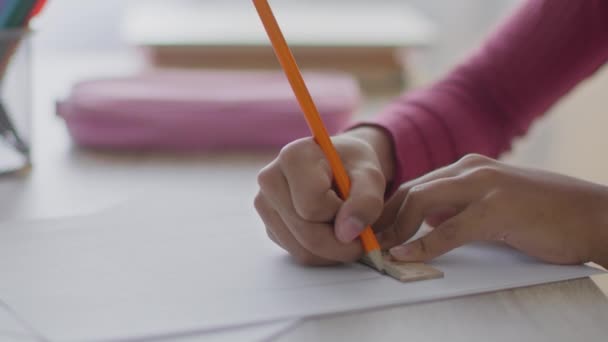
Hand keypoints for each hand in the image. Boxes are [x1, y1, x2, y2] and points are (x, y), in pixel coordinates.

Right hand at [254, 127, 394, 265]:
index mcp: (292, 157)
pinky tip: (330, 231)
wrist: (340, 167)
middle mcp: (270, 179)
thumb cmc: (353, 167)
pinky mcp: (269, 226)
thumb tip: (346, 234)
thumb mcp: (371, 176)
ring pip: (303, 250)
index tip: (352, 202)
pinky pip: (298, 254)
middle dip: (341, 242)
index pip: (313, 206)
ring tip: (345, 227)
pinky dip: (322, 253)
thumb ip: (366, 201)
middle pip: (307, 233)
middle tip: (363, 235)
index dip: (341, 212)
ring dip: (334, 250)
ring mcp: (265, 205)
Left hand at [375, 154, 607, 266]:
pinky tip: (405, 254)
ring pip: (421, 202)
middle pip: (409, 191)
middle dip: (382, 219)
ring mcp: (483, 185)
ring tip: (377, 250)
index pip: (413, 187)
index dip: (387, 210)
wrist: (592, 214)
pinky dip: (422, 243)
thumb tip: (427, 224)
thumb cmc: (542, 214)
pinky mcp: (497, 208)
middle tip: (364, 243)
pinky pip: (449, 228)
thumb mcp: (490, 206)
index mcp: (466, 168)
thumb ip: (458, 210)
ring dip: (394, 229)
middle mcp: (469, 169)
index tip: (372, 232)